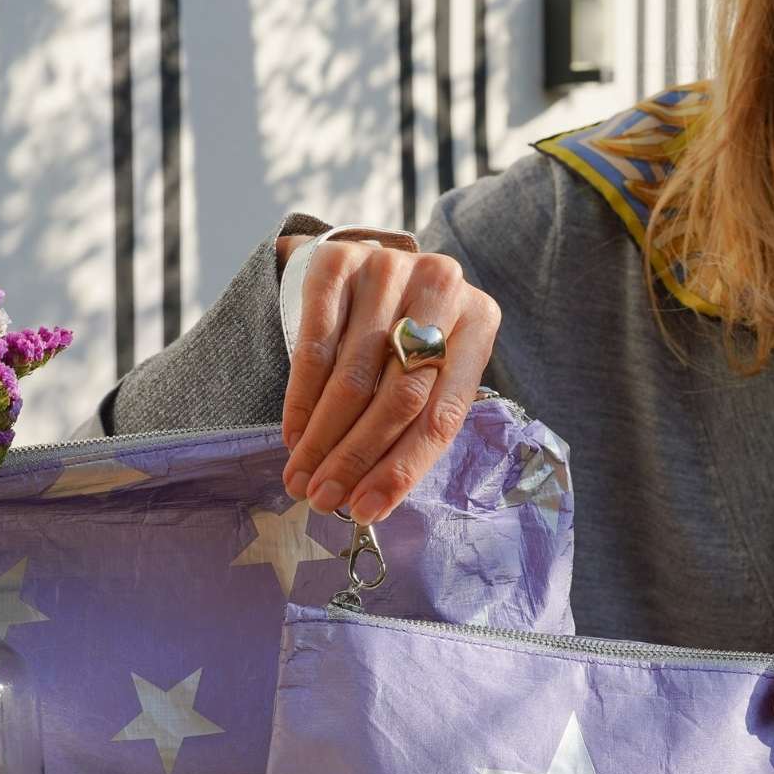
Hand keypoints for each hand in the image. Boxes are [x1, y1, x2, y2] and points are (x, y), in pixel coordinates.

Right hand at [273, 233, 500, 524]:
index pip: (443, 414)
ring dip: (322, 439)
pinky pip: (315, 346)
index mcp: (479, 322)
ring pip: (353, 377)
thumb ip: (414, 428)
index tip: (366, 511)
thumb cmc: (406, 339)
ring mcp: (389, 268)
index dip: (402, 469)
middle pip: (398, 397)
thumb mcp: (430, 374)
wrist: (371, 267)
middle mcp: (441, 287)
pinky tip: (294, 435)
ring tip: (302, 478)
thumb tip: (368, 502)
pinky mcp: (338, 262)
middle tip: (324, 499)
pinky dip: (301, 400)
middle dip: (356, 458)